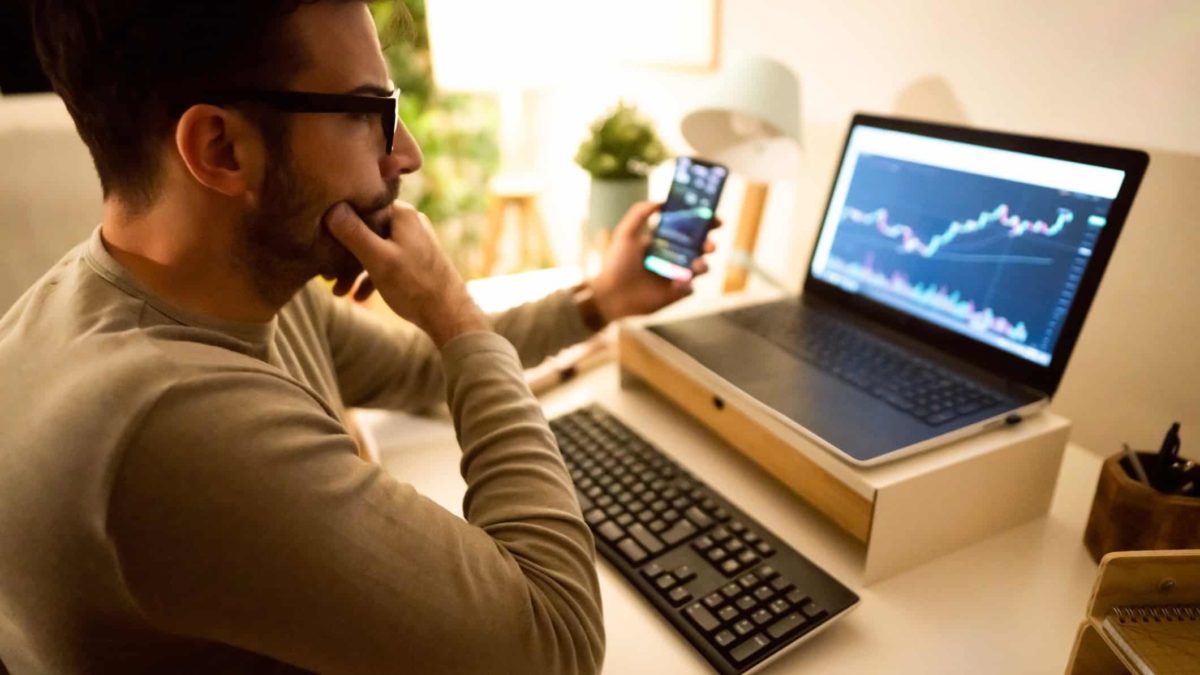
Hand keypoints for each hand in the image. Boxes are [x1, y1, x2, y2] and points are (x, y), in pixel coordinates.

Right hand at [323, 201, 489, 346]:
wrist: (450, 315)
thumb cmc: (415, 286)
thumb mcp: (378, 259)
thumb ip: (354, 233)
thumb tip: (331, 208)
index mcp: (401, 213)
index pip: (360, 207)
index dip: (337, 226)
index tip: (320, 245)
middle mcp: (409, 221)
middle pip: (366, 230)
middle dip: (344, 255)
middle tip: (326, 277)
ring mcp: (414, 240)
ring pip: (374, 248)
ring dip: (355, 270)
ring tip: (339, 292)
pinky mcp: (416, 258)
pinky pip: (387, 261)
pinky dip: (372, 276)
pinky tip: (359, 296)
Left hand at [590, 201, 718, 321]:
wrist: (610, 294)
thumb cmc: (616, 263)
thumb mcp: (625, 234)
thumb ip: (639, 213)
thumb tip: (661, 201)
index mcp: (666, 239)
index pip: (691, 228)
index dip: (706, 223)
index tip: (716, 219)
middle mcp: (675, 256)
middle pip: (701, 248)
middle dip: (710, 245)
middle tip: (710, 246)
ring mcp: (677, 275)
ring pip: (701, 268)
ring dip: (703, 265)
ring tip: (696, 266)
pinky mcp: (676, 293)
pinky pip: (690, 288)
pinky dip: (687, 285)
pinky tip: (675, 285)